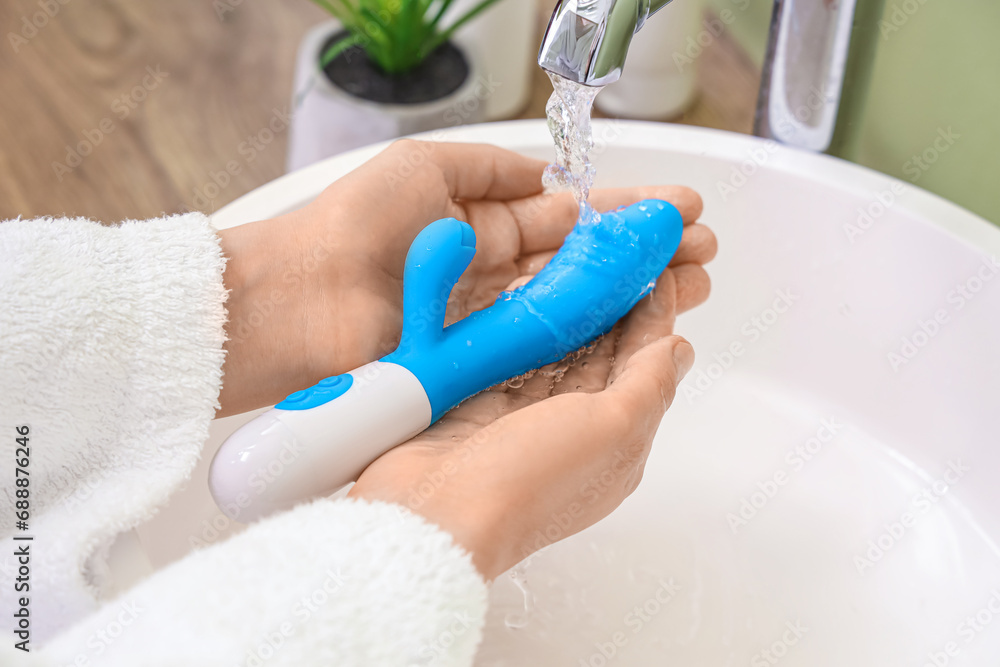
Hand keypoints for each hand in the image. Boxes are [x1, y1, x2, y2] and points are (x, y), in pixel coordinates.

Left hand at [216, 140, 714, 415]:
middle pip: (584, 266)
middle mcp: (492, 276)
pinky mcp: (484, 361)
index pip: (566, 221)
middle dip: (644, 257)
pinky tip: (643, 325)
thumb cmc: (352, 226)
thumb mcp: (424, 167)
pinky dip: (598, 334)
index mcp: (478, 227)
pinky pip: (549, 344)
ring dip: (636, 294)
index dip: (621, 216)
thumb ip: (489, 171)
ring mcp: (491, 321)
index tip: (675, 211)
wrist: (301, 300)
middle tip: (703, 252)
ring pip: (578, 306)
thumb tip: (544, 177)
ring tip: (694, 283)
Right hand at [349, 267, 700, 579]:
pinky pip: (502, 346)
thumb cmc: (529, 482)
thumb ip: (649, 384)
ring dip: (559, 304)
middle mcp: (568, 426)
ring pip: (549, 343)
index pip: (642, 365)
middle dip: (605, 301)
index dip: (651, 315)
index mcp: (612, 442)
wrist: (432, 512)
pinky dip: (512, 317)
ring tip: (566, 258)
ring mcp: (519, 411)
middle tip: (608, 249)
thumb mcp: (613, 432)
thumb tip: (679, 346)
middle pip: (596, 350)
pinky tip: (518, 286)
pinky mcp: (474, 397)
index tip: (653, 264)